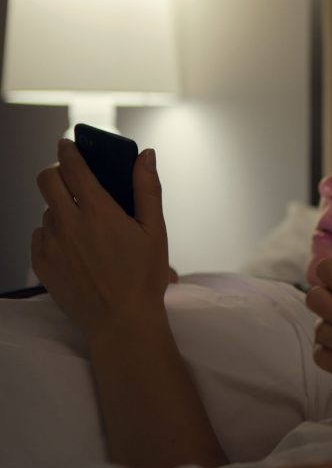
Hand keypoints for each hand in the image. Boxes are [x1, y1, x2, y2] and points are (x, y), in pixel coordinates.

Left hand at [31, 140, 168, 339]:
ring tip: (83, 227)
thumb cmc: (144, 278)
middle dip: (56, 172)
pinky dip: (53, 234)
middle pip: (46, 180)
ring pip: (47, 211)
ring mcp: (51, 245)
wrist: (122, 322)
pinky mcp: (42, 264)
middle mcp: (70, 224)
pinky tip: (74, 248)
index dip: (69, 151)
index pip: (73, 167)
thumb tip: (146, 156)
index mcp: (99, 212)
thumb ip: (147, 189)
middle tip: (69, 177)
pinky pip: (40, 237)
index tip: (67, 144)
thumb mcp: (155, 231)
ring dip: (60, 209)